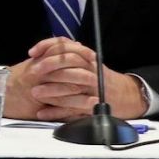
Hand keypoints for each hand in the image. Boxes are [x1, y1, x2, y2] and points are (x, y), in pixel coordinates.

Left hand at [17, 37, 145, 120]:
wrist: (126, 95)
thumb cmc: (100, 77)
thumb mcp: (88, 61)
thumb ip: (71, 54)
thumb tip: (47, 47)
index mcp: (87, 58)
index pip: (67, 45)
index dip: (47, 46)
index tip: (32, 53)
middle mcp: (92, 70)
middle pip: (70, 62)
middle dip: (49, 66)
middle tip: (32, 72)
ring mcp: (93, 89)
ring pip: (71, 87)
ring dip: (51, 90)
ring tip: (34, 93)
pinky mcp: (92, 107)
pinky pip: (73, 109)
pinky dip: (56, 112)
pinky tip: (42, 113)